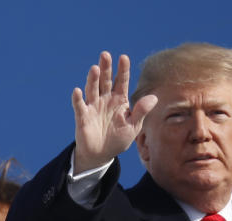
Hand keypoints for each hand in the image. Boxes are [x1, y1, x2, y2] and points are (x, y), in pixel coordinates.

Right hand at [71, 52, 157, 172]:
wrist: (101, 154)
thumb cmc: (118, 139)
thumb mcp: (133, 126)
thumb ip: (141, 111)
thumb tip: (154, 98)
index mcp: (120, 100)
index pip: (122, 81)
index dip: (122, 70)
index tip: (123, 57)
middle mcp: (106, 99)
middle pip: (106, 80)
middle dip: (105, 68)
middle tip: (105, 54)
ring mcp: (93, 106)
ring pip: (93, 89)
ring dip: (92, 80)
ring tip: (94, 69)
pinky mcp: (83, 117)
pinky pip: (79, 106)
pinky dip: (77, 99)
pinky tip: (77, 91)